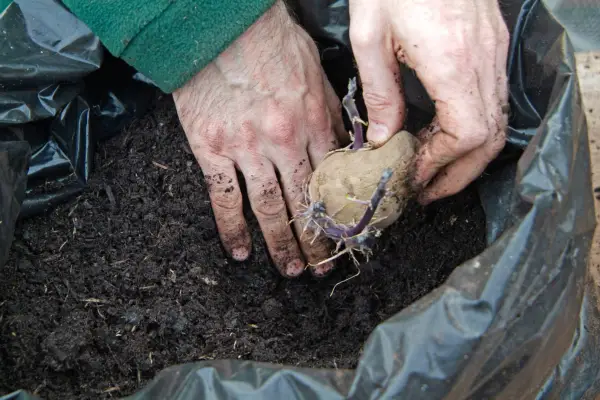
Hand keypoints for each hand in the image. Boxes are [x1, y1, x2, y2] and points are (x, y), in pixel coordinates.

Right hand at [173, 1, 345, 276]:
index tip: (348, 235)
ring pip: (270, 208)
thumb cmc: (270, 40)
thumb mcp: (316, 71)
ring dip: (282, 244)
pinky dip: (232, 228)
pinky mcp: (213, 148)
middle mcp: (284, 142)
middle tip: (323, 267)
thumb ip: (331, 112)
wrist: (221, 24)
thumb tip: (345, 146)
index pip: (333, 181)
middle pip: (305, 202)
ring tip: (291, 270)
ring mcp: (247, 148)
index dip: (342, 213)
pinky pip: (224, 197)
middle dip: (317, 240)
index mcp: (314, 122)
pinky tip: (240, 251)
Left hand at [349, 0, 509, 203]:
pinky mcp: (490, 46)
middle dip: (458, 173)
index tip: (412, 178)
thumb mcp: (370, 36)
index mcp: (452, 61)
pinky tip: (440, 134)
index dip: (440, 164)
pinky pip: (490, 100)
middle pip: (488, 138)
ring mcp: (492, 53)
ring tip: (430, 170)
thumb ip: (379, 92)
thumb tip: (383, 138)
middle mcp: (482, 61)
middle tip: (425, 191)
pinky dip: (468, 128)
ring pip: (494, 122)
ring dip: (464, 155)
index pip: (467, 134)